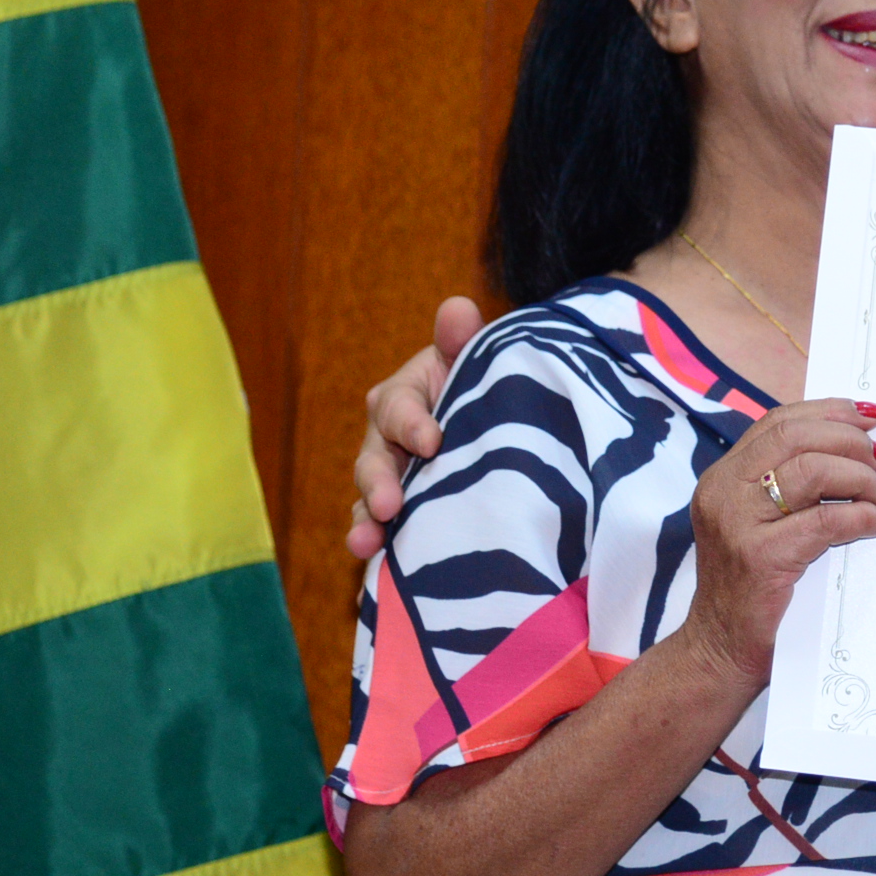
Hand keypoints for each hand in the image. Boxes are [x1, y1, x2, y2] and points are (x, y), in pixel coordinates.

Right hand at [346, 297, 484, 559]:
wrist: (510, 422)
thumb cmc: (489, 386)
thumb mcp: (479, 359)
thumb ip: (463, 340)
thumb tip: (457, 309)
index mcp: (404, 397)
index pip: (397, 408)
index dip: (412, 422)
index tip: (434, 440)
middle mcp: (390, 441)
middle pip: (374, 460)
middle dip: (378, 483)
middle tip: (389, 505)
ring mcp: (396, 480)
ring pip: (372, 500)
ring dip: (366, 521)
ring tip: (365, 543)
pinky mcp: (408, 513)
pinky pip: (387, 529)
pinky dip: (382, 546)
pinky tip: (380, 566)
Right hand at [674, 399, 875, 687]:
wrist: (719, 651)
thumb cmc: (753, 588)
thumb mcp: (763, 524)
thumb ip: (793, 487)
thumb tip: (861, 450)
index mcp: (724, 476)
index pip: (780, 421)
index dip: (831, 411)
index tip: (872, 416)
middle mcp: (723, 491)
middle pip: (796, 436)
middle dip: (850, 441)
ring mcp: (737, 523)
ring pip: (812, 470)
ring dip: (859, 478)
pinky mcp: (759, 558)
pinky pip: (824, 521)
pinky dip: (860, 517)